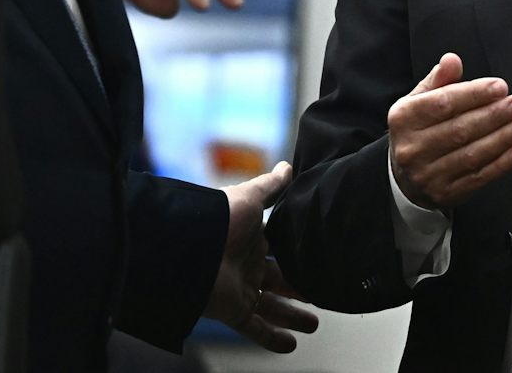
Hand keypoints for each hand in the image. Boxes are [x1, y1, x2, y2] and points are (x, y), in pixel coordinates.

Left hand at [207, 162, 319, 352]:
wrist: (190, 247)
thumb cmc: (219, 218)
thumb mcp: (250, 197)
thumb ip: (270, 187)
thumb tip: (288, 167)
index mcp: (252, 240)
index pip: (280, 251)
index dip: (298, 257)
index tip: (319, 261)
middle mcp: (248, 266)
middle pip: (280, 282)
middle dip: (299, 291)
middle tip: (321, 295)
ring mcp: (241, 290)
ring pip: (272, 308)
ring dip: (292, 317)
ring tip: (314, 325)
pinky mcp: (233, 310)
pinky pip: (255, 328)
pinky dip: (272, 338)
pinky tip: (291, 345)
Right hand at [388, 53, 511, 209]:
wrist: (403, 178)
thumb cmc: (417, 132)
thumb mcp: (418, 102)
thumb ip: (438, 80)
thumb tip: (452, 60)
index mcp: (404, 118)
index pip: (442, 103)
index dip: (474, 94)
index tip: (499, 87)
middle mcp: (412, 148)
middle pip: (460, 129)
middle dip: (494, 115)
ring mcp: (428, 174)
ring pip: (471, 155)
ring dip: (503, 139)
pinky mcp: (445, 193)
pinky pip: (478, 178)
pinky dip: (501, 164)